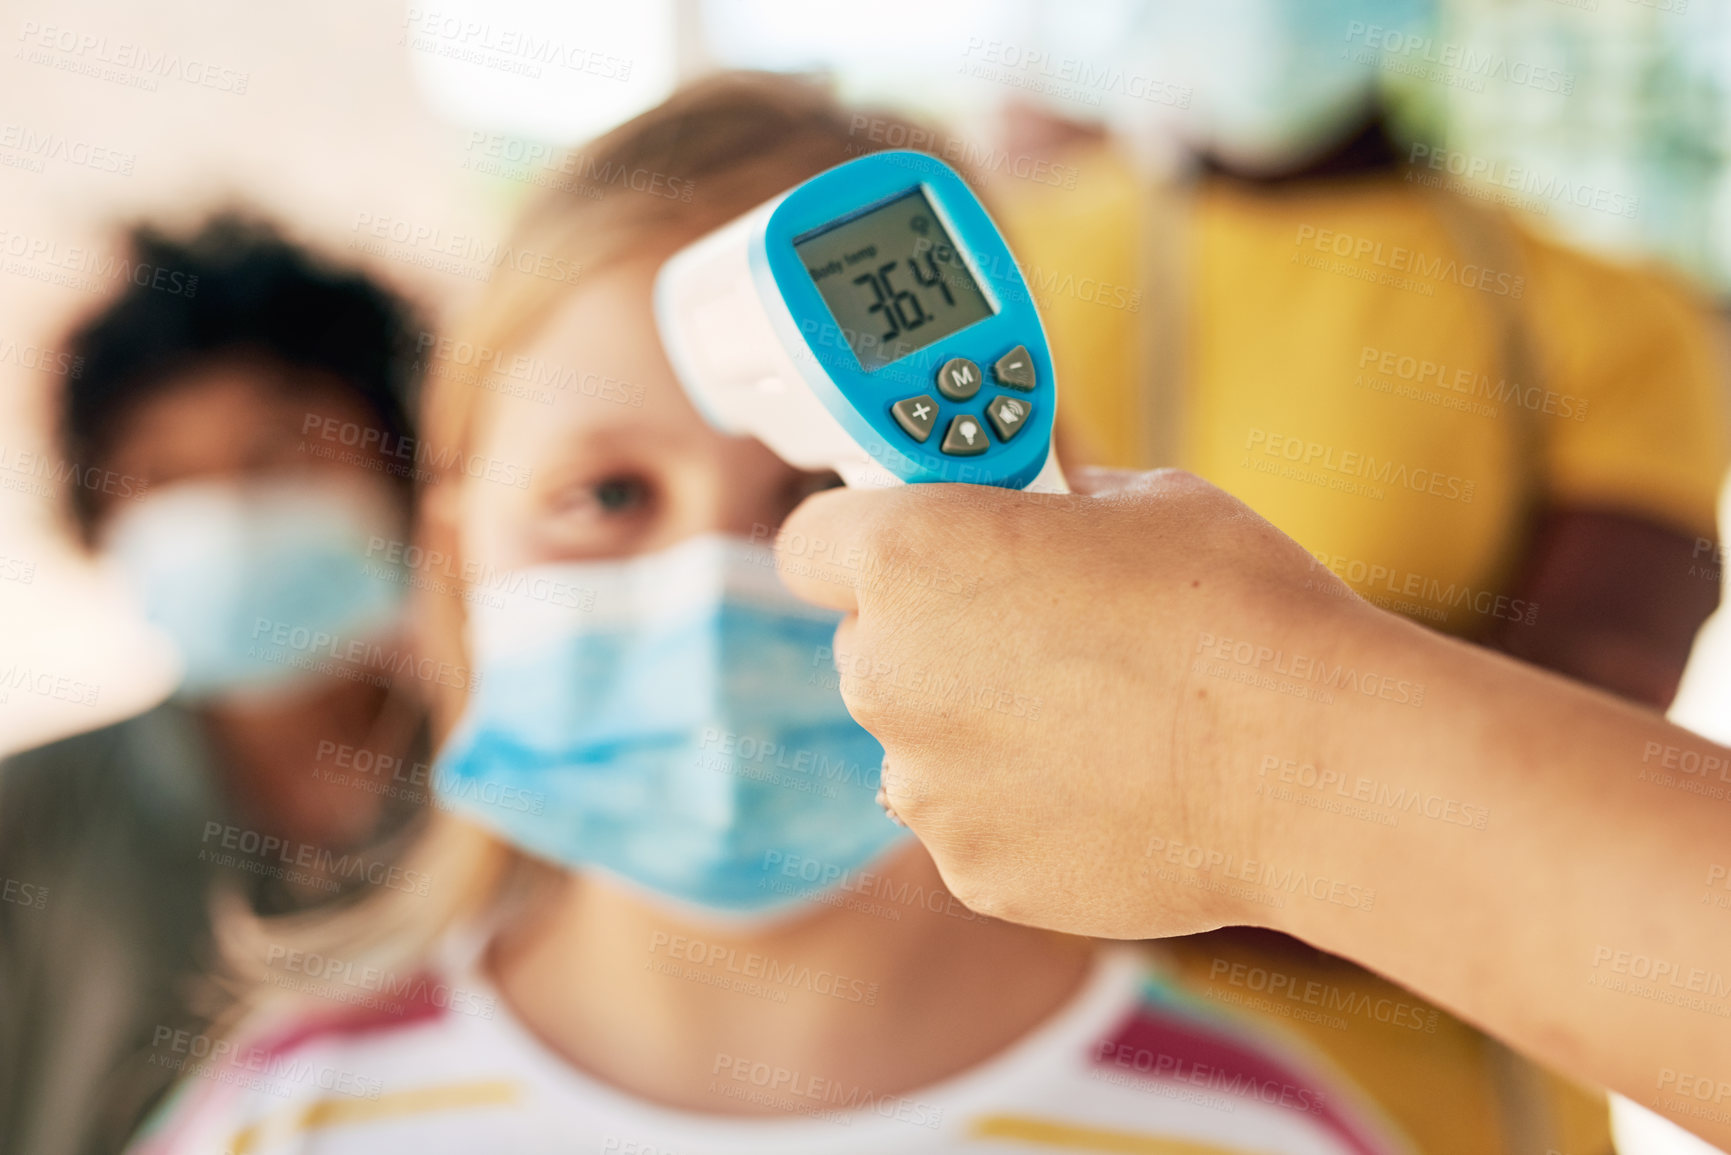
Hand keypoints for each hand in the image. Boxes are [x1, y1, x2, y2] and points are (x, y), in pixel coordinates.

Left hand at [775, 468, 1366, 939]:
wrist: (1307, 763)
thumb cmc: (1231, 608)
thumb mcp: (1139, 499)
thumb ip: (1049, 506)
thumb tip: (1040, 510)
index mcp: (908, 556)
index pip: (811, 540)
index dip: (859, 536)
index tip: (905, 544)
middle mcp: (886, 672)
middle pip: (868, 646)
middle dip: (930, 636)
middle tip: (1029, 632)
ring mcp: (921, 784)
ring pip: (919, 742)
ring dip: (974, 728)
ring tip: (1093, 722)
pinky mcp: (969, 871)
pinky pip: (970, 821)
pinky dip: (1017, 806)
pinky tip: (1108, 789)